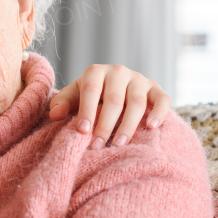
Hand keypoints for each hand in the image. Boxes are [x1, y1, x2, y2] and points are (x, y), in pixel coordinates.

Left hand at [49, 64, 173, 149]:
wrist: (112, 89)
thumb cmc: (89, 97)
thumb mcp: (73, 97)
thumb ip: (62, 104)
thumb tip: (55, 115)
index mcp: (96, 72)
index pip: (91, 90)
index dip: (87, 111)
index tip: (83, 132)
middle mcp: (118, 71)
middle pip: (114, 99)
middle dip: (105, 125)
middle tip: (98, 146)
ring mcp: (139, 79)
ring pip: (137, 102)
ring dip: (128, 125)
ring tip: (119, 144)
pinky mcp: (155, 89)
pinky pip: (162, 99)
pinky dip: (159, 113)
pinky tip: (151, 127)